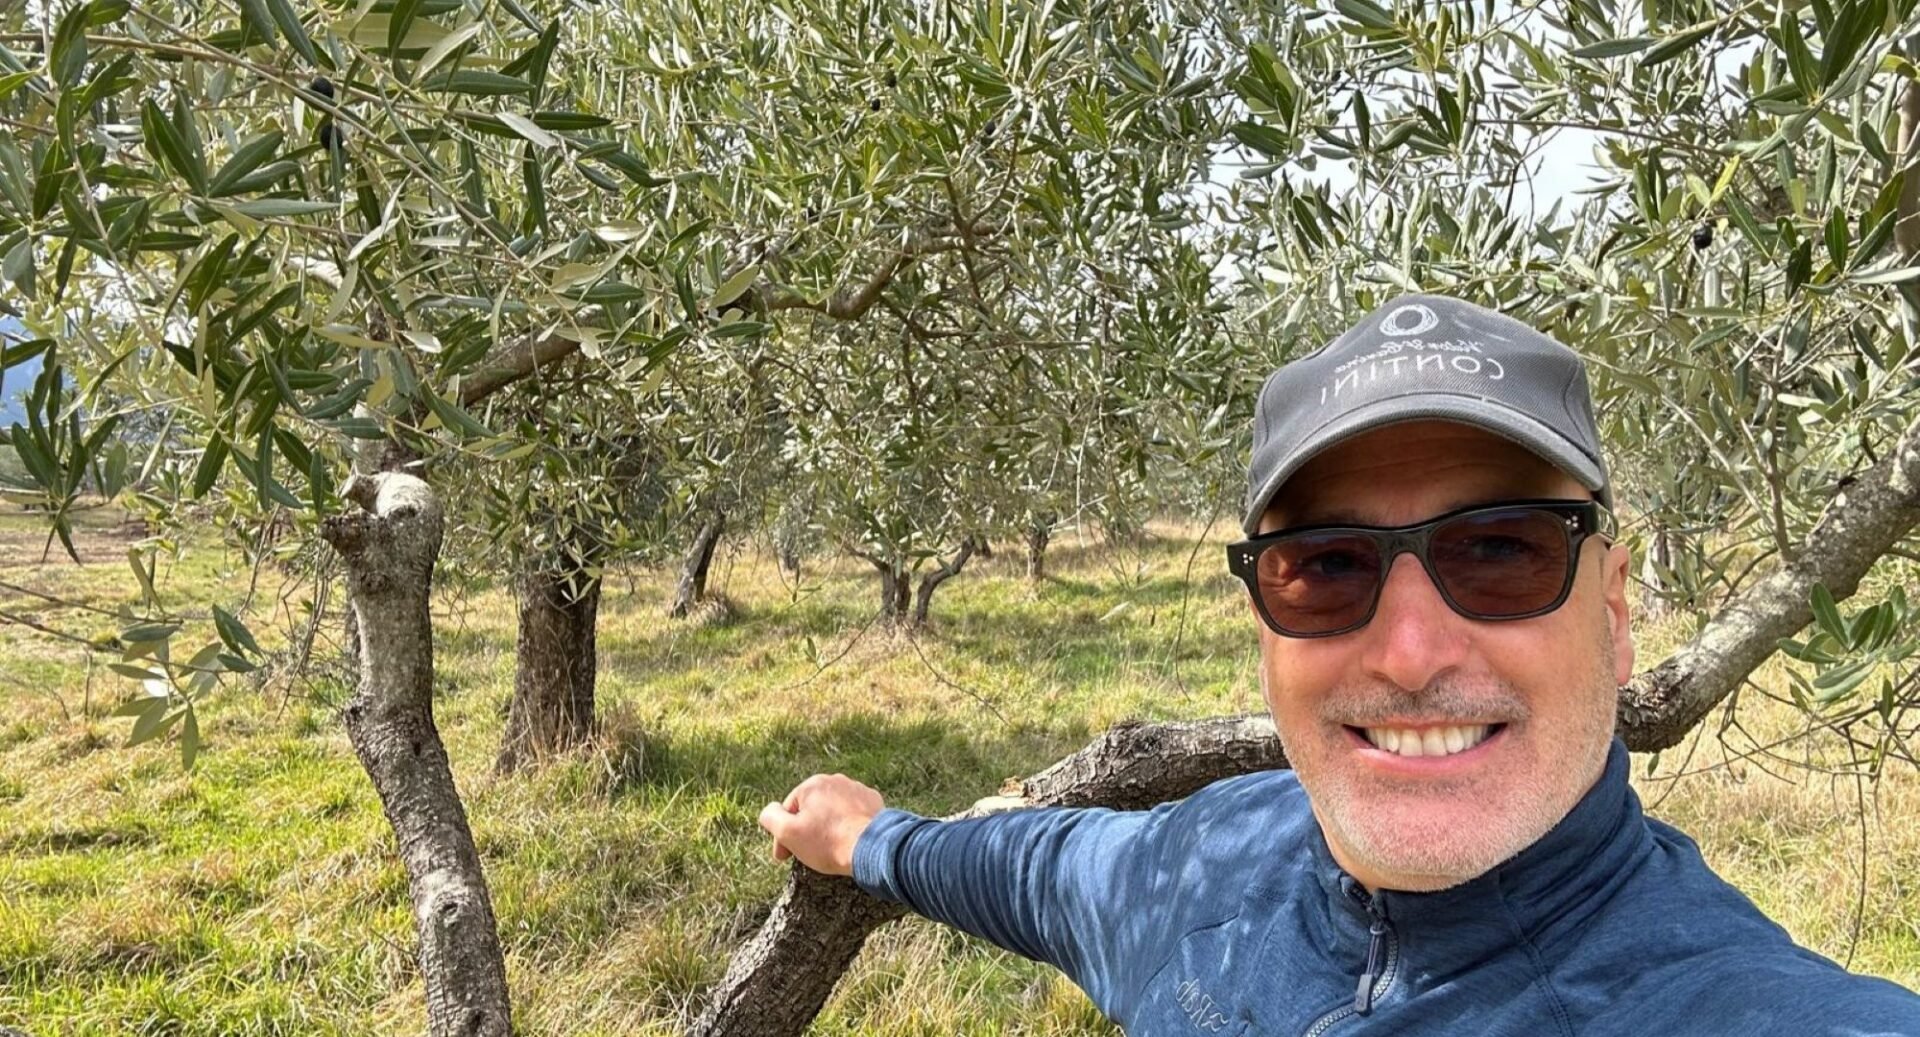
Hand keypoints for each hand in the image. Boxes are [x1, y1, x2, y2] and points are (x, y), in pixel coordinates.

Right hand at [758, 773, 884, 876]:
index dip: (783, 836)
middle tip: (808, 853)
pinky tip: (848, 840)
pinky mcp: (873, 802)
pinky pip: (853, 813)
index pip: (788, 810)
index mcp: (812, 785)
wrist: (872, 848)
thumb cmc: (828, 842)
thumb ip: (770, 817)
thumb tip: (769, 811)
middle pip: (811, 809)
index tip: (784, 857)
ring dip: (828, 826)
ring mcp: (857, 790)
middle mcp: (835, 780)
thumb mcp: (787, 832)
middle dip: (806, 830)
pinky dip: (848, 824)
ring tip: (831, 848)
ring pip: (833, 810)